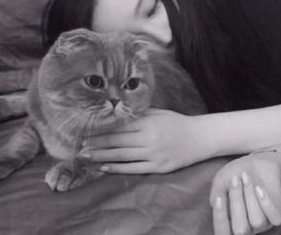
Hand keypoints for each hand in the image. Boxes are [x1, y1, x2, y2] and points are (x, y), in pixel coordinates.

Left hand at [78, 108, 205, 173]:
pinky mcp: (158, 167)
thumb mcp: (160, 113)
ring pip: (123, 156)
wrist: (200, 138)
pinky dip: (117, 168)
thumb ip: (140, 114)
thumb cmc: (177, 122)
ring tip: (87, 157)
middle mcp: (150, 138)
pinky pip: (134, 168)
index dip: (103, 130)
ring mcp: (154, 154)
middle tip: (80, 147)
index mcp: (149, 122)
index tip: (88, 131)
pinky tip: (104, 167)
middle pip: (118, 141)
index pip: (120, 126)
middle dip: (97, 144)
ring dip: (102, 157)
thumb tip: (118, 113)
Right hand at [210, 153, 280, 234]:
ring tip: (245, 176)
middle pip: (240, 229)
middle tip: (234, 179)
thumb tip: (215, 203)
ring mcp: (263, 223)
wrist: (257, 161)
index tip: (218, 199)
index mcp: (230, 221)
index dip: (220, 218)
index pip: (222, 231)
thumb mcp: (222, 179)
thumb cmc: (237, 173)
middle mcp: (247, 226)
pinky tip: (258, 188)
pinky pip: (274, 217)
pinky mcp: (277, 215)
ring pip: (257, 220)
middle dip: (236, 202)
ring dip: (250, 196)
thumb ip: (217, 191)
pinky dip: (266, 203)